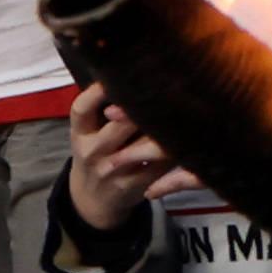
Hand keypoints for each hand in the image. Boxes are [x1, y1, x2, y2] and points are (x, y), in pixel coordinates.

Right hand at [61, 86, 176, 229]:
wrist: (92, 199)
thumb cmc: (98, 154)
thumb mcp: (90, 133)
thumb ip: (105, 110)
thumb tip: (134, 72)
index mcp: (80, 132)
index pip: (82, 109)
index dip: (98, 91)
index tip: (119, 74)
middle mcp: (92, 150)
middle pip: (120, 125)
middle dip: (145, 107)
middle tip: (172, 87)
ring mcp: (112, 170)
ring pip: (145, 146)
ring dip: (167, 130)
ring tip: (189, 110)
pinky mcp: (133, 185)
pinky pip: (160, 166)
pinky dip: (177, 151)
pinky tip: (191, 137)